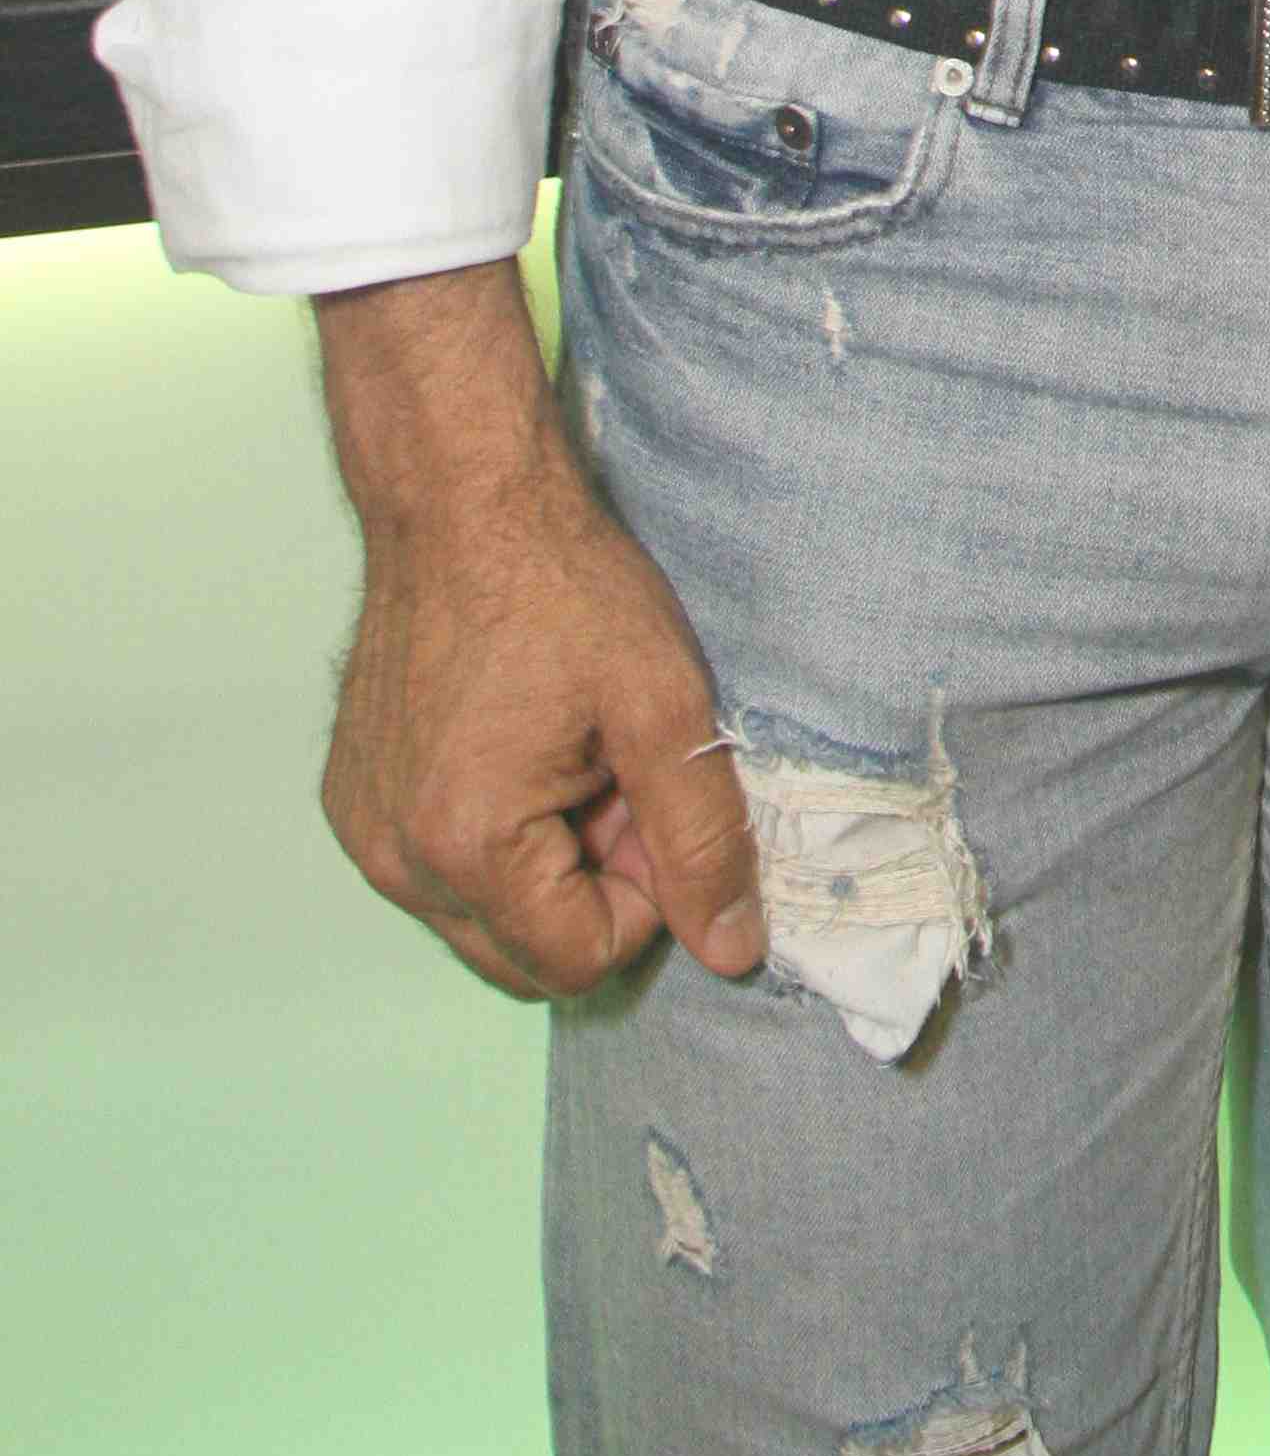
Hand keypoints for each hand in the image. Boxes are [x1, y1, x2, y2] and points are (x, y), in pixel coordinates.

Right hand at [316, 264, 763, 1004]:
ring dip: (543, 864)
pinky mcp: (353, 804)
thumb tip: (731, 951)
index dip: (643, 893)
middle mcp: (395, 861)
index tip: (647, 797)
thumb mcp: (663, 706)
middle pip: (525, 957)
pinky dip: (491, 837)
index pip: (582, 958)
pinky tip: (516, 744)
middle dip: (590, 887)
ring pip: (483, 921)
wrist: (457, 497)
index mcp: (467, 846)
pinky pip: (438, 873)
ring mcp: (363, 834)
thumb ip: (702, 838)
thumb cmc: (561, 586)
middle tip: (613, 776)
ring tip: (568, 754)